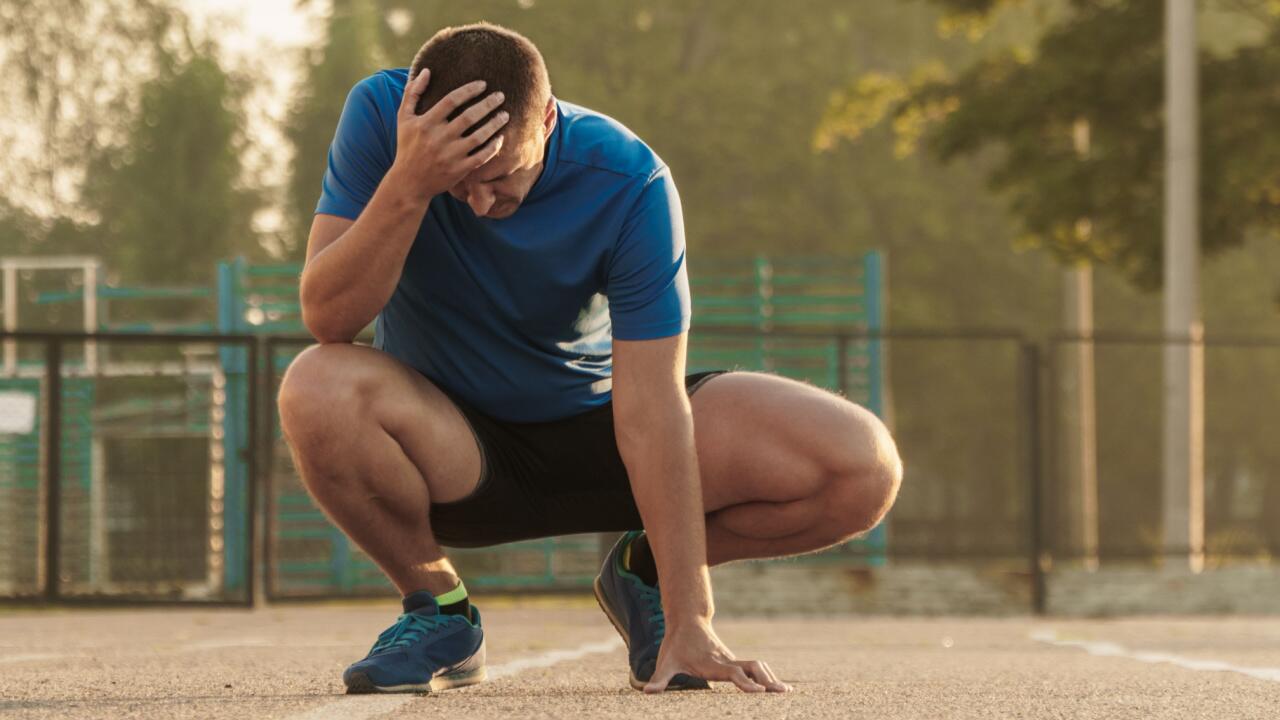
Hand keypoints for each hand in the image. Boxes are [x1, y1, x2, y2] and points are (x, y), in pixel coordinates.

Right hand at [390, 68, 509, 197]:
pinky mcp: (459, 170)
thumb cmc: (407, 146)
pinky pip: (481, 156)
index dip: (469, 90)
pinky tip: (501, 138)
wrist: (409, 182)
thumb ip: (412, 93)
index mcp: (426, 123)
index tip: (483, 84)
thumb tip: (426, 70)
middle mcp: (439, 138)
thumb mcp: (403, 118)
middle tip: (501, 95)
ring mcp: (450, 155)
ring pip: (479, 137)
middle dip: (488, 104)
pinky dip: (493, 147)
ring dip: (495, 124)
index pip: (452, 100)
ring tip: (505, 115)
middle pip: (469, 116)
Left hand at [644, 617, 790, 693]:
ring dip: (771, 678)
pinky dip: (768, 676)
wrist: (687, 622)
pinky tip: (778, 687)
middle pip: (753, 668)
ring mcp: (732, 660)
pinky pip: (756, 668)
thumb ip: (659, 679)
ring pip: (757, 667)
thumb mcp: (665, 662)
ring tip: (786, 693)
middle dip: (767, 680)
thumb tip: (647, 693)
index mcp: (713, 664)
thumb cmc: (676, 645)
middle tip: (782, 694)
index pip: (734, 674)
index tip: (760, 692)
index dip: (746, 684)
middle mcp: (727, 661)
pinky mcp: (734, 662)